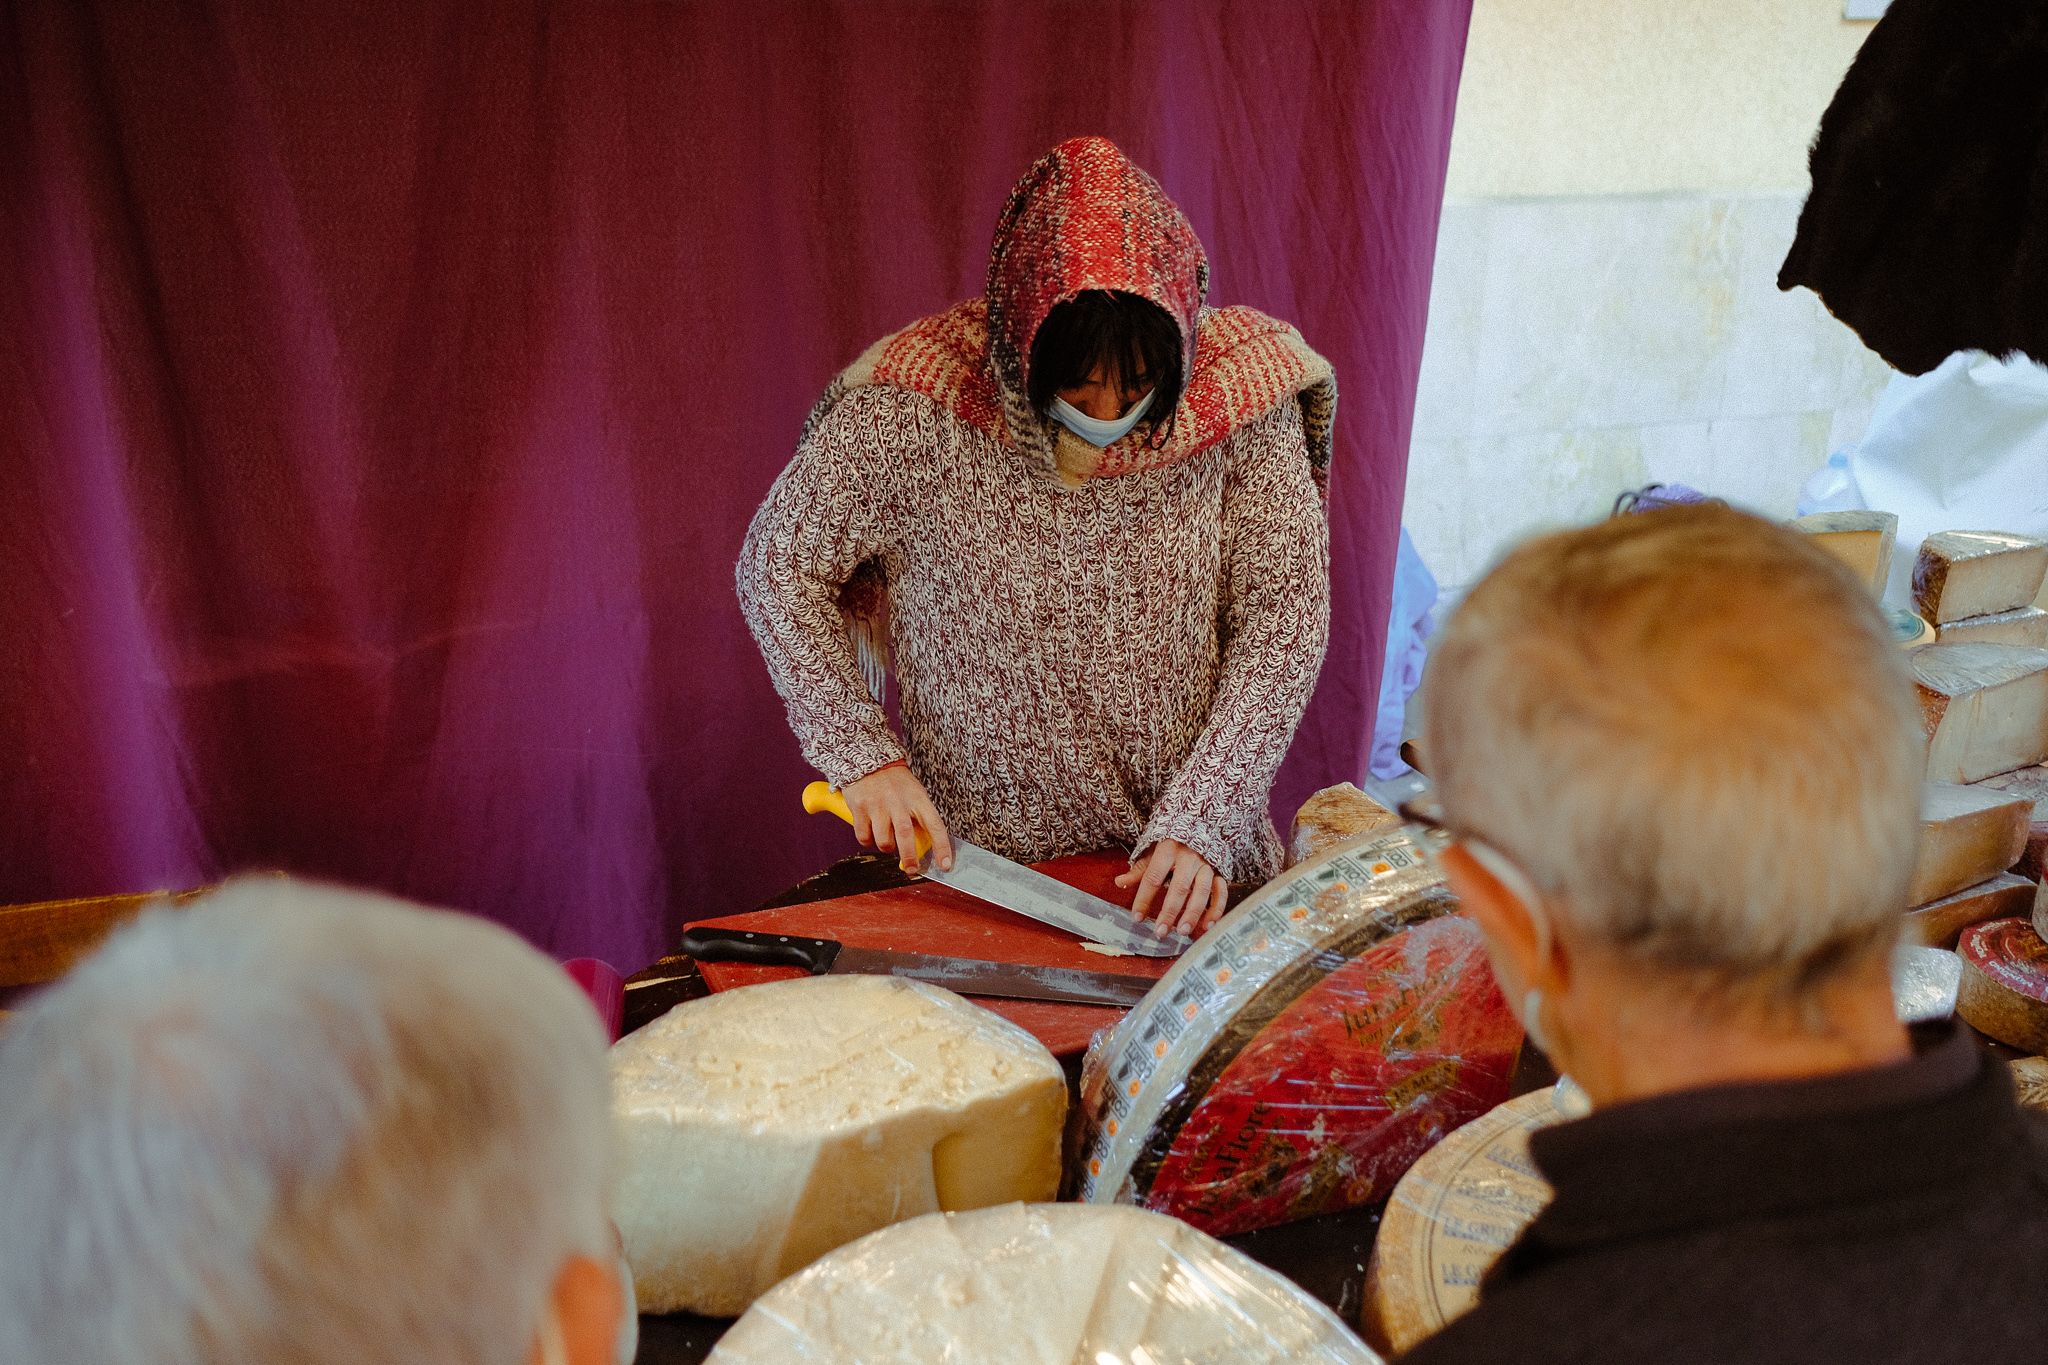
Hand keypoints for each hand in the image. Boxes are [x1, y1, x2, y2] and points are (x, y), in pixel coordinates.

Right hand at [840, 765, 954, 873]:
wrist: (868, 759)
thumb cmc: (895, 782)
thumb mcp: (914, 794)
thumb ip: (919, 817)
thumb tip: (923, 846)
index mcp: (918, 798)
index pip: (935, 825)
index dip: (942, 848)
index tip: (945, 865)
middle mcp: (898, 802)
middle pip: (906, 836)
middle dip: (910, 858)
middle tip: (911, 870)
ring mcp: (878, 805)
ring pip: (883, 841)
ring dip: (886, 847)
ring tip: (887, 839)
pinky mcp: (859, 808)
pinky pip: (864, 837)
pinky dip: (867, 841)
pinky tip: (870, 832)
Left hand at [1115, 839, 1227, 938]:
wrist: (1200, 823)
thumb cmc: (1171, 842)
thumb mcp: (1152, 851)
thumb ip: (1139, 870)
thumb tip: (1119, 883)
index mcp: (1168, 849)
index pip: (1153, 877)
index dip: (1144, 898)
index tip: (1137, 917)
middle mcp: (1189, 857)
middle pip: (1179, 887)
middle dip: (1170, 911)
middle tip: (1161, 931)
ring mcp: (1206, 864)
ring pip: (1202, 891)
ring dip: (1193, 913)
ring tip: (1182, 931)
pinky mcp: (1219, 871)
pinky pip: (1220, 891)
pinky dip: (1216, 909)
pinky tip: (1207, 925)